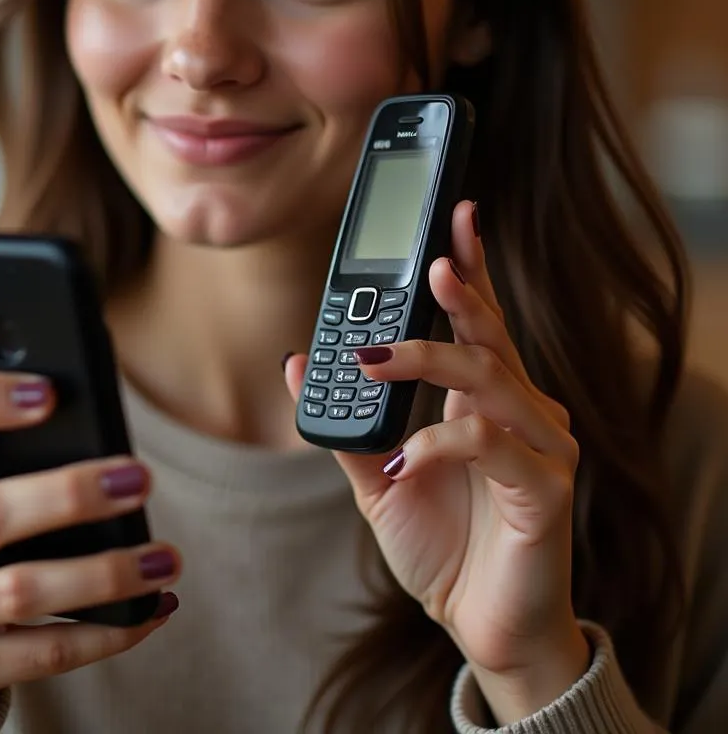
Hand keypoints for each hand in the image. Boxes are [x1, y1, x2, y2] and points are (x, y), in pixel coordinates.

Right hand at [0, 373, 179, 728]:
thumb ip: (8, 461)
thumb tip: (109, 447)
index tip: (49, 392)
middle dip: (72, 495)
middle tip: (140, 480)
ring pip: (23, 590)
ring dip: (106, 574)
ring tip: (165, 559)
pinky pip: (45, 651)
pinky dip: (108, 632)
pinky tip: (152, 608)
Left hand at [285, 201, 588, 720]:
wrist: (479, 625)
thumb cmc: (440, 544)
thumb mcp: (377, 480)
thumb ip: (346, 423)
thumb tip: (297, 363)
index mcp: (486, 399)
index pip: (480, 320)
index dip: (471, 269)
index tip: (454, 219)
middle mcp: (522, 411)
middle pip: (488, 335)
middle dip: (460, 292)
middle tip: (431, 261)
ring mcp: (543, 447)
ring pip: (488, 378)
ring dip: (426, 361)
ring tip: (372, 360)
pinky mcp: (547, 489)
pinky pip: (490, 444)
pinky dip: (438, 445)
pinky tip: (404, 464)